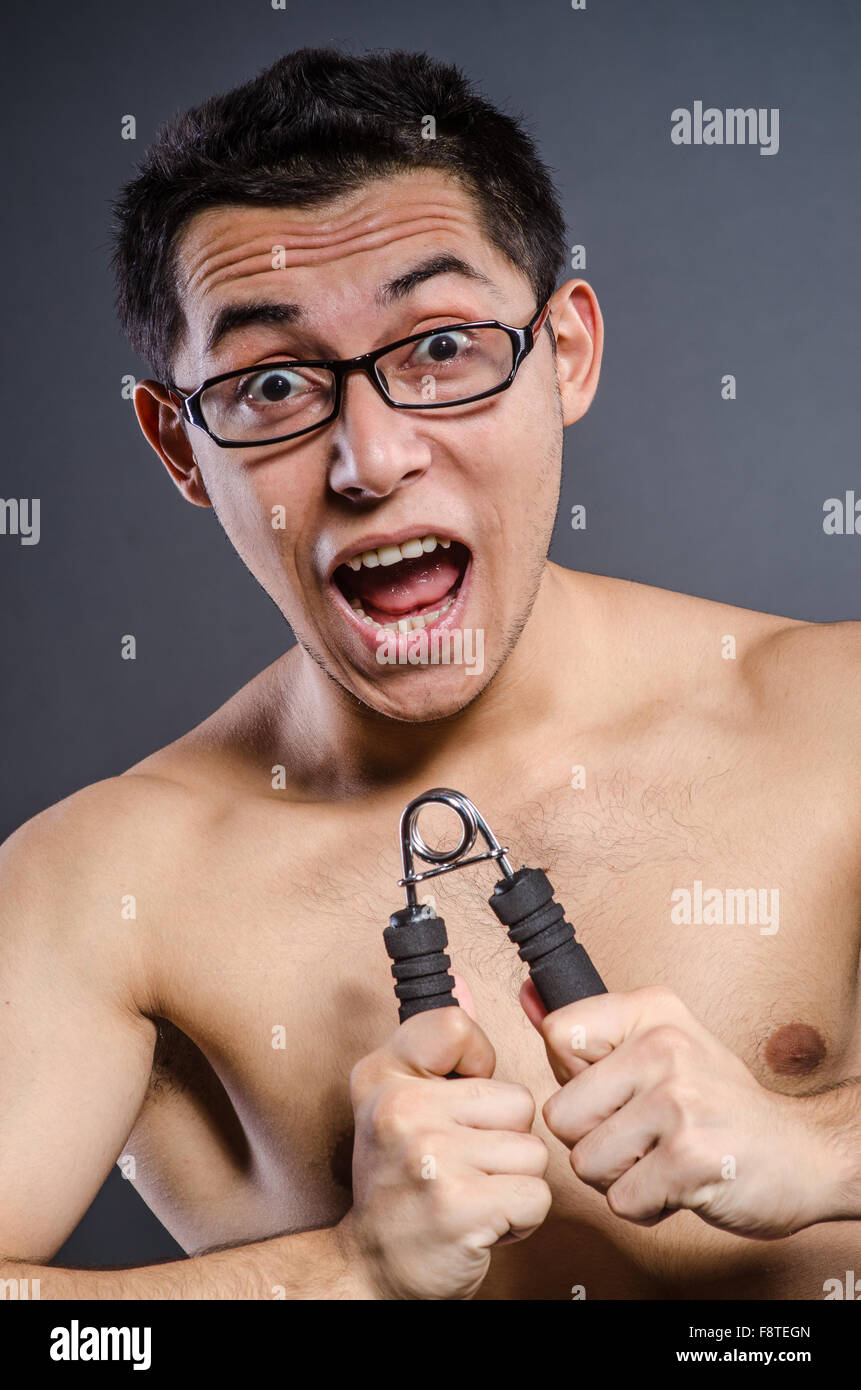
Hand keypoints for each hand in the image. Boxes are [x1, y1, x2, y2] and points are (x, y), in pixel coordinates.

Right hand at [345, 976, 550, 1298]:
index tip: (454, 1100)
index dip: (476, 1065)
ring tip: (473, 1192)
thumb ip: (435, 1045)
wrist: (372, 1264)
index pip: (457, 1028)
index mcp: (382, 1075)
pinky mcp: (460, 1208)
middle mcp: (400, 1111)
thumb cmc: (396, 1180)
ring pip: (532, 1151)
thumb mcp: (399, 1100)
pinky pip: (537, 1195)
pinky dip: (521, 1216)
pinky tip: (484, 1221)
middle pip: (517, 1101)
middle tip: (464, 1163)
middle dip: (505, 1138)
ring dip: (514, 1180)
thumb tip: (464, 986)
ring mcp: (430, 1159)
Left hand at [521, 982, 844, 1237]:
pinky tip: (678, 1183)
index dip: (575, 1078)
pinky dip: (645, 1206)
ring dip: (619, 1177)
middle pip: (560, 1113)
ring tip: (660, 1158)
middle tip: (640, 1136)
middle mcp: (663, 1046)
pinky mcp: (690, 1158)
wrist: (801, 1153)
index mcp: (651, 1010)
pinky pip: (621, 1200)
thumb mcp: (660, 1044)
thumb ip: (589, 1031)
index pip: (557, 1034)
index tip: (618, 1088)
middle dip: (591, 1140)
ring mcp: (678, 1101)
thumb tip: (527, 998)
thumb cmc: (719, 1103)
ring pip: (585, 1162)